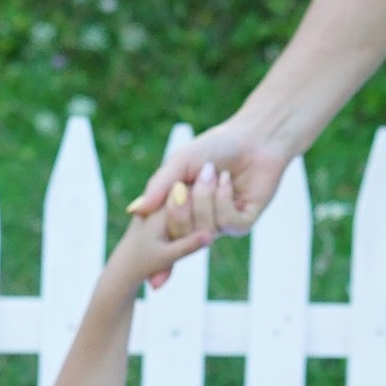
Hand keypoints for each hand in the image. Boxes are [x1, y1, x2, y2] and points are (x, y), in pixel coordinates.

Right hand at [125, 124, 290, 244]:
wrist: (251, 137)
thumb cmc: (214, 147)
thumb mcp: (179, 163)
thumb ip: (157, 186)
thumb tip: (134, 211)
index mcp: (181, 210)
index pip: (163, 234)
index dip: (158, 237)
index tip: (155, 248)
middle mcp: (200, 221)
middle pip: (180, 235)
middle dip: (180, 208)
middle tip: (185, 184)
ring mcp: (222, 225)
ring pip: (204, 229)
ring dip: (205, 197)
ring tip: (213, 173)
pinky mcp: (243, 223)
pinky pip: (227, 223)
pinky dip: (223, 198)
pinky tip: (228, 180)